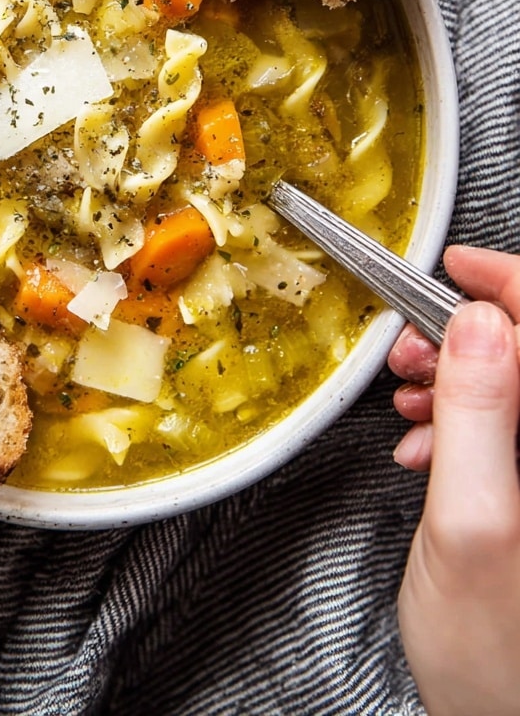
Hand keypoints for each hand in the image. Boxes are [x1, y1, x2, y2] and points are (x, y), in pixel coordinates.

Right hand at [392, 247, 519, 715]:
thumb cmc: (495, 653)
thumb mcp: (471, 522)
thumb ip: (479, 411)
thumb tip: (478, 320)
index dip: (508, 280)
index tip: (456, 264)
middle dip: (466, 335)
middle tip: (410, 354)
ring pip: (511, 383)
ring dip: (456, 378)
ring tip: (409, 406)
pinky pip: (502, 424)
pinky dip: (460, 420)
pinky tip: (424, 445)